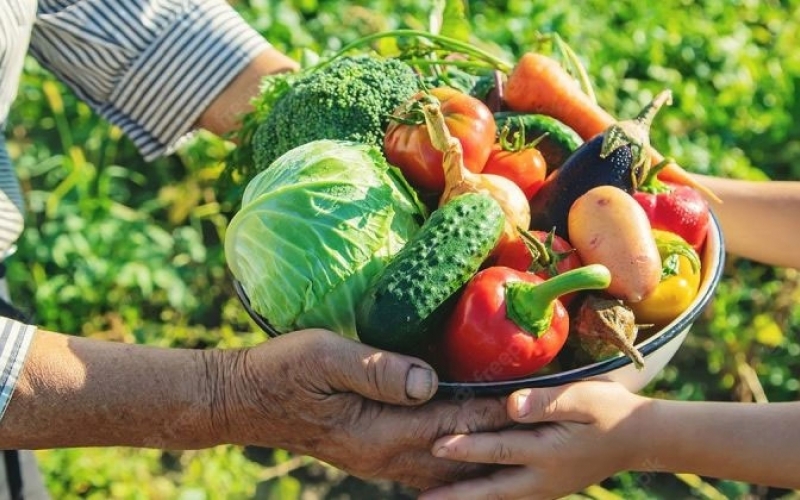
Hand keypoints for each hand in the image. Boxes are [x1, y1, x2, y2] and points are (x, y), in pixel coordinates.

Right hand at [217, 329, 512, 490]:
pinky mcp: (370, 451)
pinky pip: (424, 462)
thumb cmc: (284, 372)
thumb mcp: (325, 359)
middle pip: (458, 449)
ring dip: (482, 450)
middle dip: (502, 436)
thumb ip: (376, 370)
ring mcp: (377, 458)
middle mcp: (384, 454)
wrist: (246, 401)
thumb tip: (427, 381)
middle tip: (545, 423)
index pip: (454, 421)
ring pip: (444, 463)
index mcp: (379, 431)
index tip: (537, 400)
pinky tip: (468, 449)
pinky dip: (454, 457)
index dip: (497, 410)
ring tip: (519, 438)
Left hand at [419, 381, 652, 499]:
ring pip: (499, 498)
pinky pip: (510, 496)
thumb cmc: (609, 411)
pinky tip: (469, 495)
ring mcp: (544, 488)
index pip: (498, 450)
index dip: (466, 447)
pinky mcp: (547, 488)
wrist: (639, 438)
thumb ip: (546, 402)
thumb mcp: (583, 398)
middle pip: (491, 489)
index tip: (436, 446)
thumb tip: (511, 405)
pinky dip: (487, 497)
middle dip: (455, 495)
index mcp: (547, 453)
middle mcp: (542, 478)